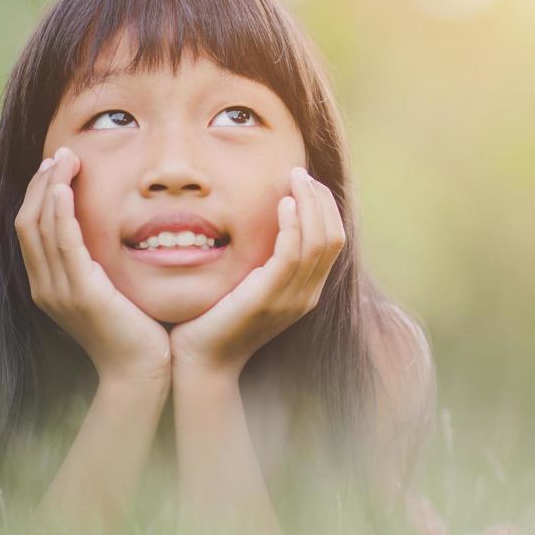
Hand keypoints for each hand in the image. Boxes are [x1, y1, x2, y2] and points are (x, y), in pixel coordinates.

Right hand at [15, 146, 171, 383]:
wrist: (140, 372)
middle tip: (60, 153)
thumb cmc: (134, 332)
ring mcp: (58, 291)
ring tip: (64, 158)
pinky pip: (62, 244)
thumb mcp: (110, 291)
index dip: (39, 194)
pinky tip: (63, 188)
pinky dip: (59, 213)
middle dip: (41, 182)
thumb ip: (99, 266)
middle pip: (28, 222)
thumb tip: (108, 235)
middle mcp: (44, 287)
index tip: (57, 166)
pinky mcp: (81, 293)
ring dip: (49, 187)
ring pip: (39, 227)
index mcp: (48, 286)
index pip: (31, 229)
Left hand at [170, 166, 346, 377]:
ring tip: (294, 178)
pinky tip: (283, 204)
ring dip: (310, 203)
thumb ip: (262, 259)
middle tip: (300, 172)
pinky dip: (293, 224)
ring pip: (319, 241)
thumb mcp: (248, 284)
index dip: (324, 207)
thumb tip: (260, 219)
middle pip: (333, 237)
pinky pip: (292, 254)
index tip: (304, 181)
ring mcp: (291, 298)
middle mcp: (306, 295)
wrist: (201, 362)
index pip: (333, 240)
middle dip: (320, 199)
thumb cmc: (216, 319)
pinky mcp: (269, 297)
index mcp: (306, 291)